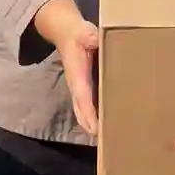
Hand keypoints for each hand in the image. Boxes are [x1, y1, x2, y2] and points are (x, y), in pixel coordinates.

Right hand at [36, 0, 99, 134]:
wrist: (65, 33)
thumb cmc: (78, 34)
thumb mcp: (84, 32)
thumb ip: (89, 37)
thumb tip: (93, 40)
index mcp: (77, 76)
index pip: (82, 98)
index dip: (88, 113)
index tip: (96, 129)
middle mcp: (77, 87)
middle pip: (82, 113)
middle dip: (92, 127)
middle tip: (107, 141)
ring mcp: (79, 90)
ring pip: (83, 113)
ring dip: (93, 125)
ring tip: (108, 139)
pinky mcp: (84, 89)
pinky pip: (88, 108)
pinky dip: (95, 118)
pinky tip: (108, 124)